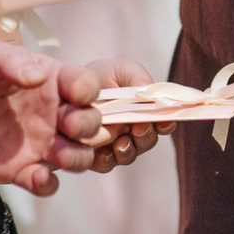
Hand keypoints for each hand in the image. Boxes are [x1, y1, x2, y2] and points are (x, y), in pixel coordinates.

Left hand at [0, 37, 103, 195]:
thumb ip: (11, 61)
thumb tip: (40, 75)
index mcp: (51, 80)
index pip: (85, 84)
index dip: (88, 88)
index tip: (75, 93)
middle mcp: (52, 112)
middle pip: (91, 123)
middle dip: (88, 124)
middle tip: (68, 124)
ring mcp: (39, 142)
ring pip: (78, 156)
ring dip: (77, 157)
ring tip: (58, 154)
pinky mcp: (19, 169)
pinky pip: (46, 183)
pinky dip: (47, 183)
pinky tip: (35, 175)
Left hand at [70, 57, 170, 171]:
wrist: (66, 86)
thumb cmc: (99, 77)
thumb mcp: (120, 70)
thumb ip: (138, 78)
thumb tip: (152, 94)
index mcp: (144, 111)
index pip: (163, 121)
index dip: (166, 123)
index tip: (164, 120)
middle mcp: (133, 132)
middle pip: (147, 140)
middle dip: (146, 135)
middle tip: (139, 127)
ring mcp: (115, 145)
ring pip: (128, 154)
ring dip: (128, 150)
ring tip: (121, 142)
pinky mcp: (96, 156)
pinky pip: (105, 164)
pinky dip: (107, 159)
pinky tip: (103, 151)